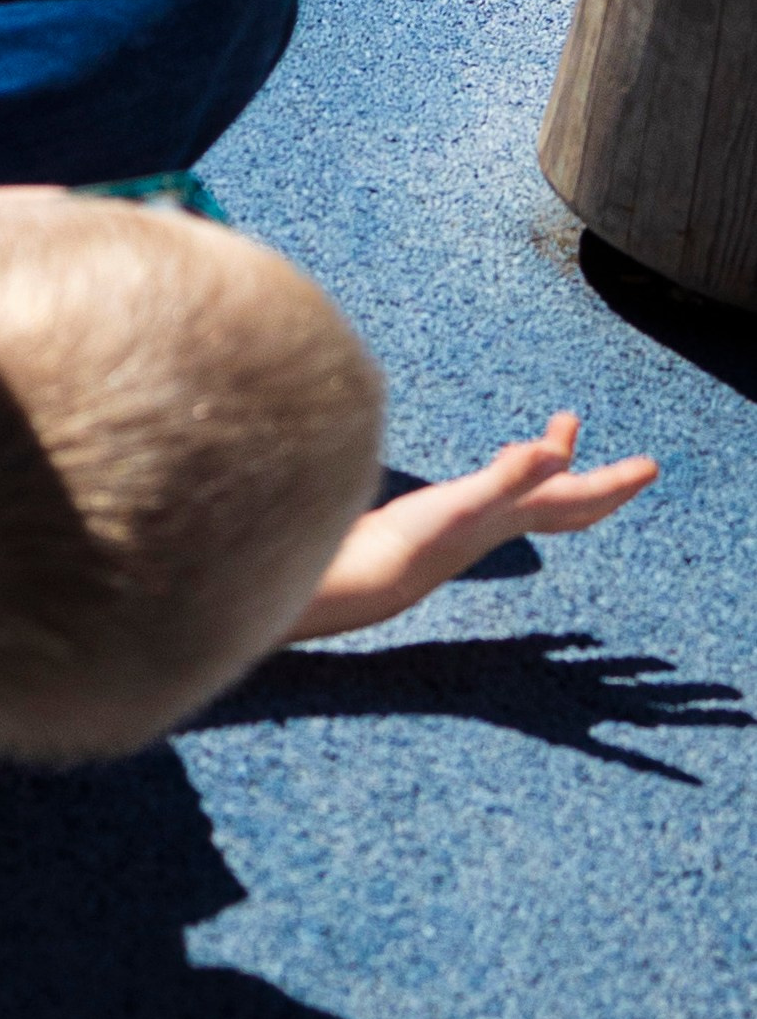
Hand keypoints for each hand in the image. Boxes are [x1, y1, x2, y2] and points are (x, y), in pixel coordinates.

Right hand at [292, 413, 658, 639]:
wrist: (366, 575)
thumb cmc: (415, 542)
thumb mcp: (467, 502)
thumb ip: (512, 478)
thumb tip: (558, 454)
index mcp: (516, 517)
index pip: (580, 498)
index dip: (618, 482)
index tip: (651, 467)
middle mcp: (505, 522)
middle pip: (567, 502)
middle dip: (597, 479)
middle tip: (623, 456)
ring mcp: (479, 522)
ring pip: (533, 497)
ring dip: (553, 470)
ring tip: (553, 443)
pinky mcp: (452, 518)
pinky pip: (500, 493)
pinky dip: (510, 474)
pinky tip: (496, 467)